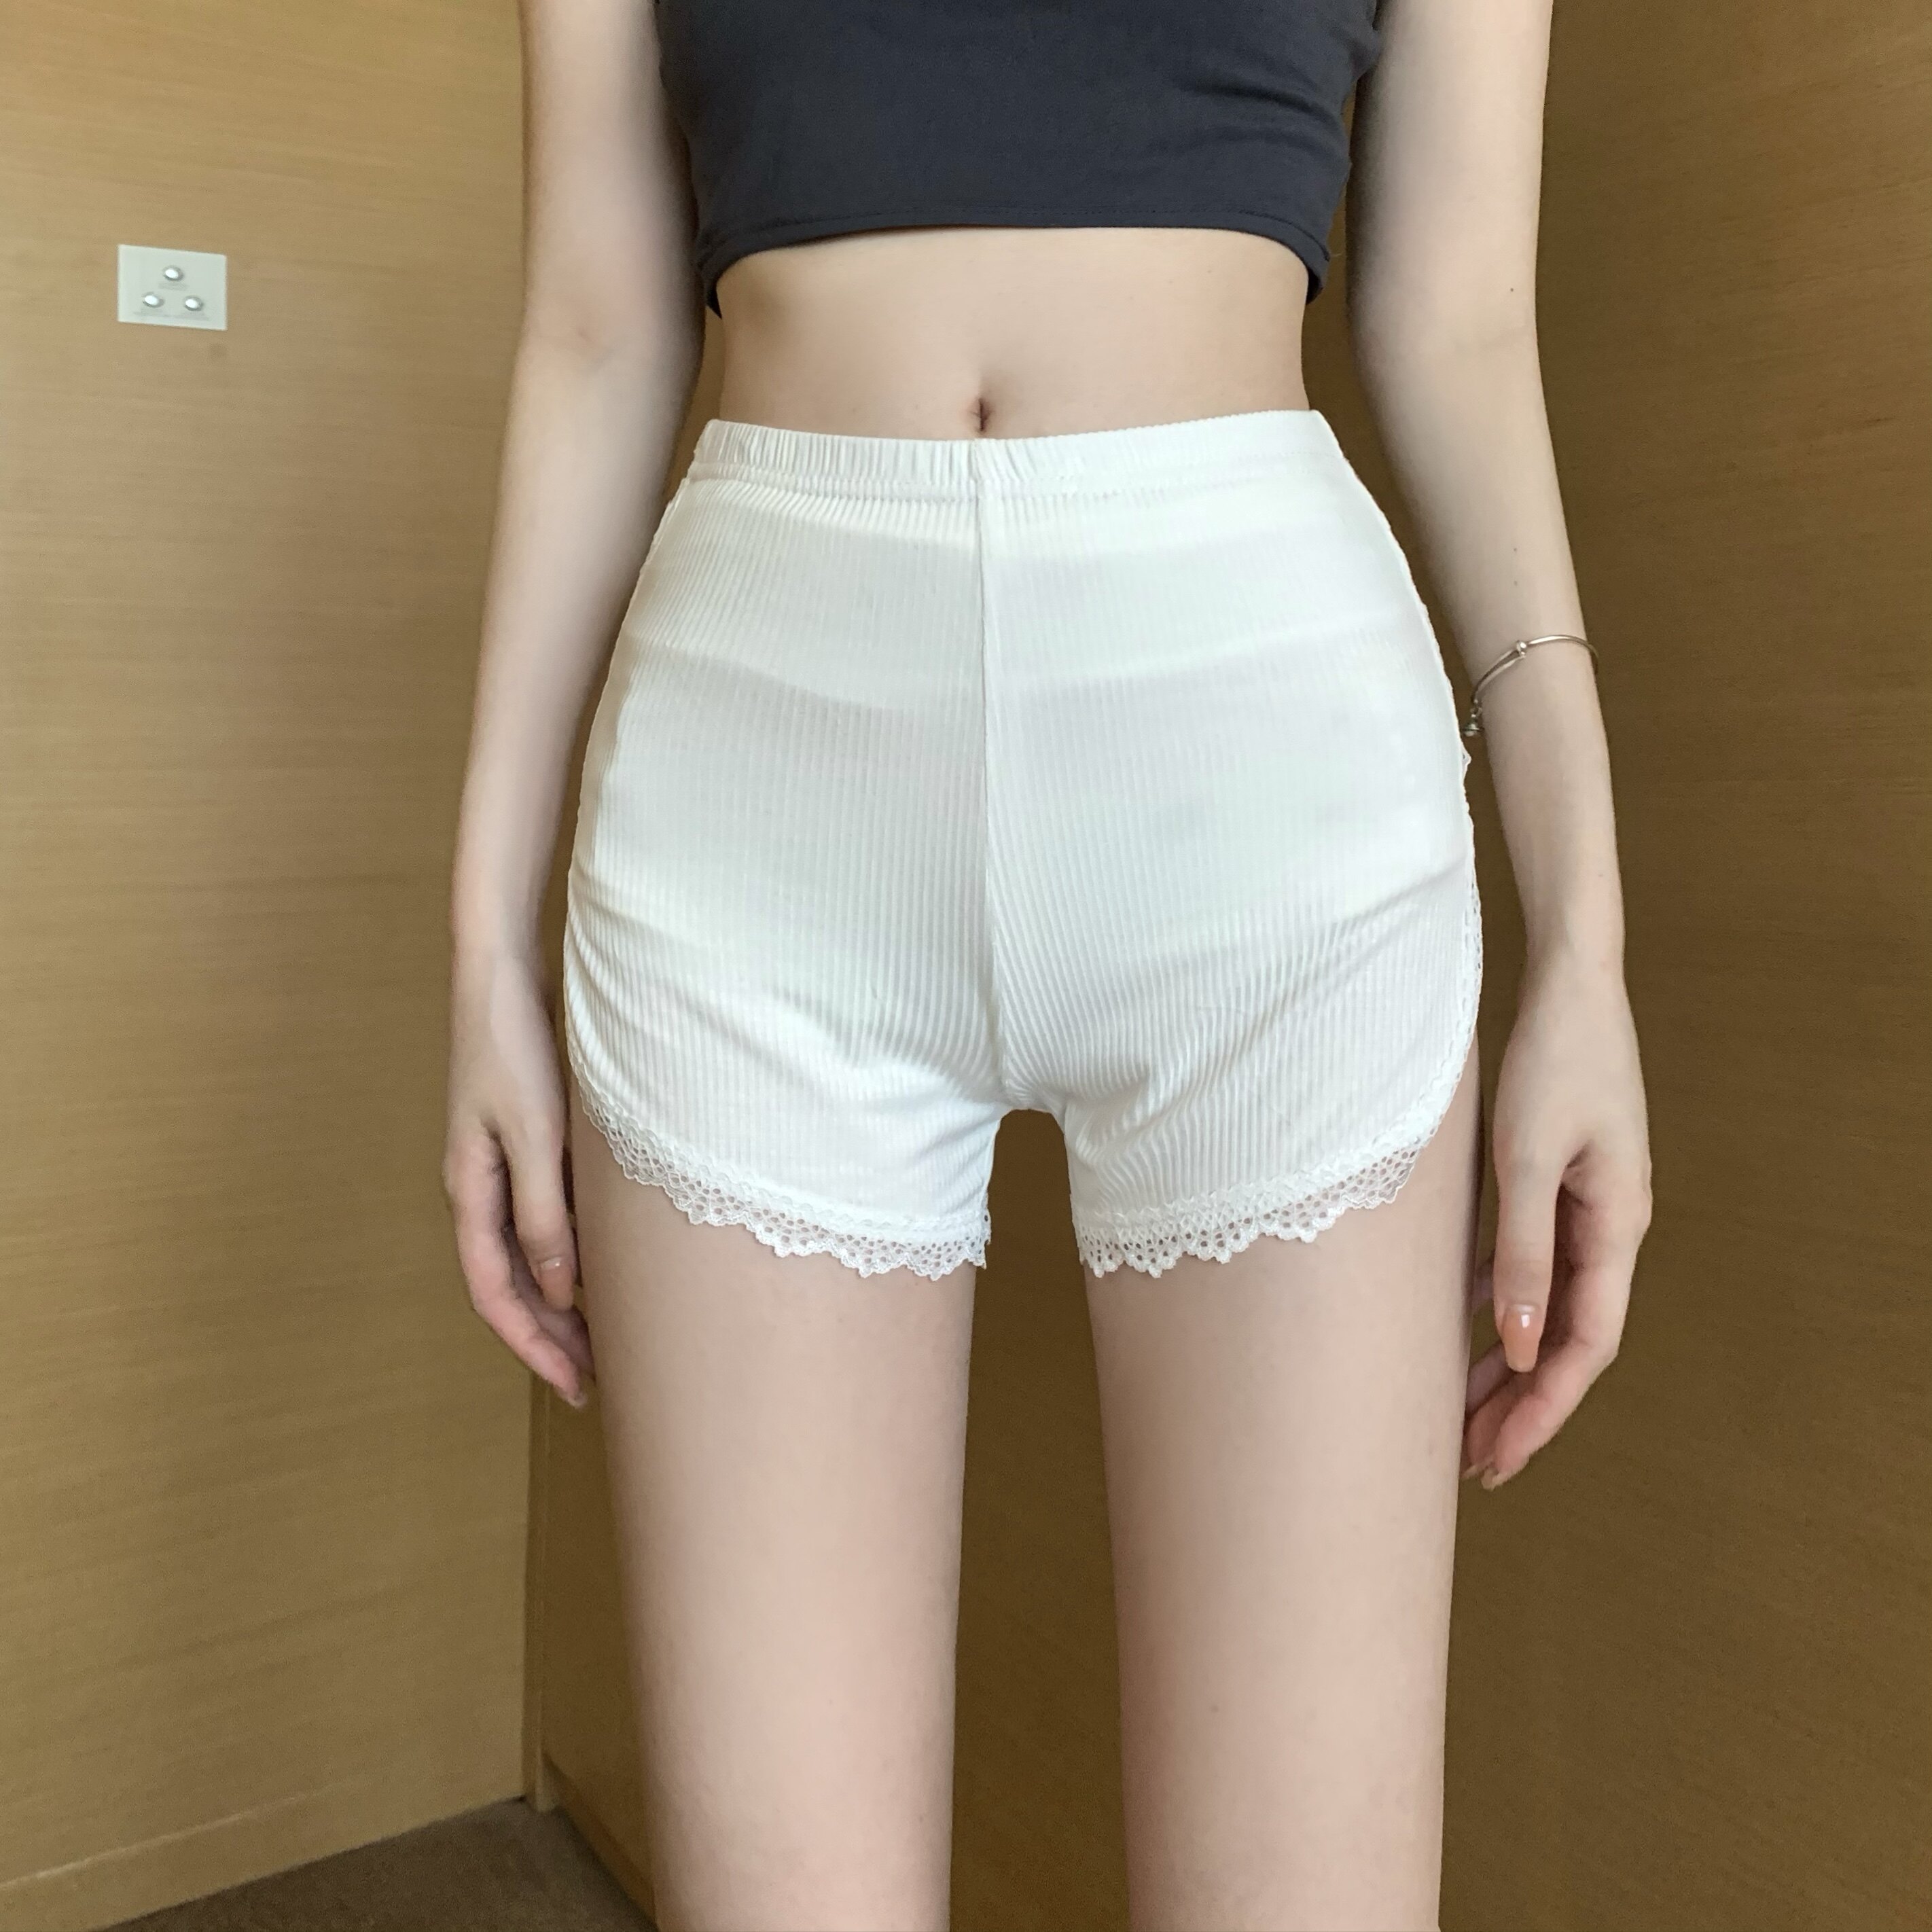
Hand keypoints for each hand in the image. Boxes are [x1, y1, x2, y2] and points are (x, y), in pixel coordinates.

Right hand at [442, 944, 595, 1408]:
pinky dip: (565, 1258)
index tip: (574, 1384)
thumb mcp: (534, 1133)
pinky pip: (539, 1223)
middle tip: (596, 1382)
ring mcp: (497, 1170)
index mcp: (469, 1192)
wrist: (501, 977)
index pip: (496, 1293)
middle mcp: (477, 1191)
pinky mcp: (522, 1148)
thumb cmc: (513, 1047)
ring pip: (525, 1258)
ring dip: (559, 1303)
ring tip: (601, 1342)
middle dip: (549, 1337)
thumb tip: (562, 1290)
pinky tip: (599, 1271)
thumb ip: (544, 1213)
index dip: (534, 1344)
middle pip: (510, 1285)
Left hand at [1463, 951, 1650, 1488]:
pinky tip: (1455, 1324)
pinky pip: (1527, 1263)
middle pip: (1565, 1339)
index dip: (1542, 1408)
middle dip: (1520, 1404)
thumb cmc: (1553, 1059)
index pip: (1583, 1345)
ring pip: (1543, 1306)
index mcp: (1616, 1227)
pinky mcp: (1555, 1182)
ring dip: (1503, 1360)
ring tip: (1457, 1414)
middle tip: (1469, 1464)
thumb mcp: (1527, 1158)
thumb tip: (1515, 1344)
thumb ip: (1522, 1252)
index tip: (1497, 1458)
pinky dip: (1492, 1300)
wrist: (1570, 982)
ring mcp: (1584, 1206)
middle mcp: (1609, 1227)